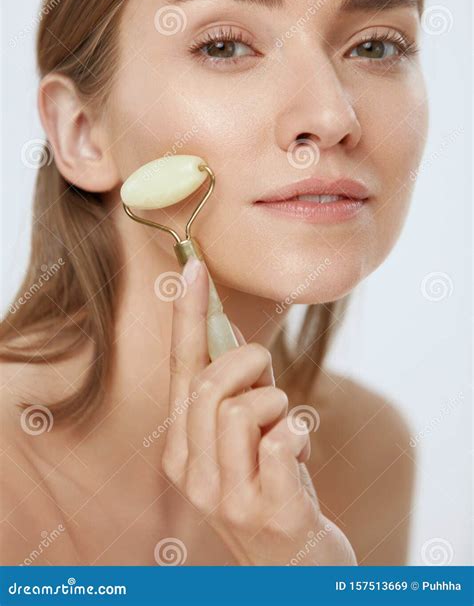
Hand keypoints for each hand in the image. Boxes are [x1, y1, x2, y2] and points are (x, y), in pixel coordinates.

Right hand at [161, 257, 356, 565]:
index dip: (189, 314)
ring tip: (286, 431)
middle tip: (272, 381)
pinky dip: (300, 432)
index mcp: (180, 448)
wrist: (294, 568)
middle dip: (252, 364)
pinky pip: (282, 442)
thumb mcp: (244, 436)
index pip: (181, 368)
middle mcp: (191, 474)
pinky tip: (300, 454)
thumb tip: (234, 332)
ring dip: (279, 405)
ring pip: (243, 409)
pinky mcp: (270, 515)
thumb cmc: (271, 487)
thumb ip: (235, 390)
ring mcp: (227, 499)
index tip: (193, 266)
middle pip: (212, 384)